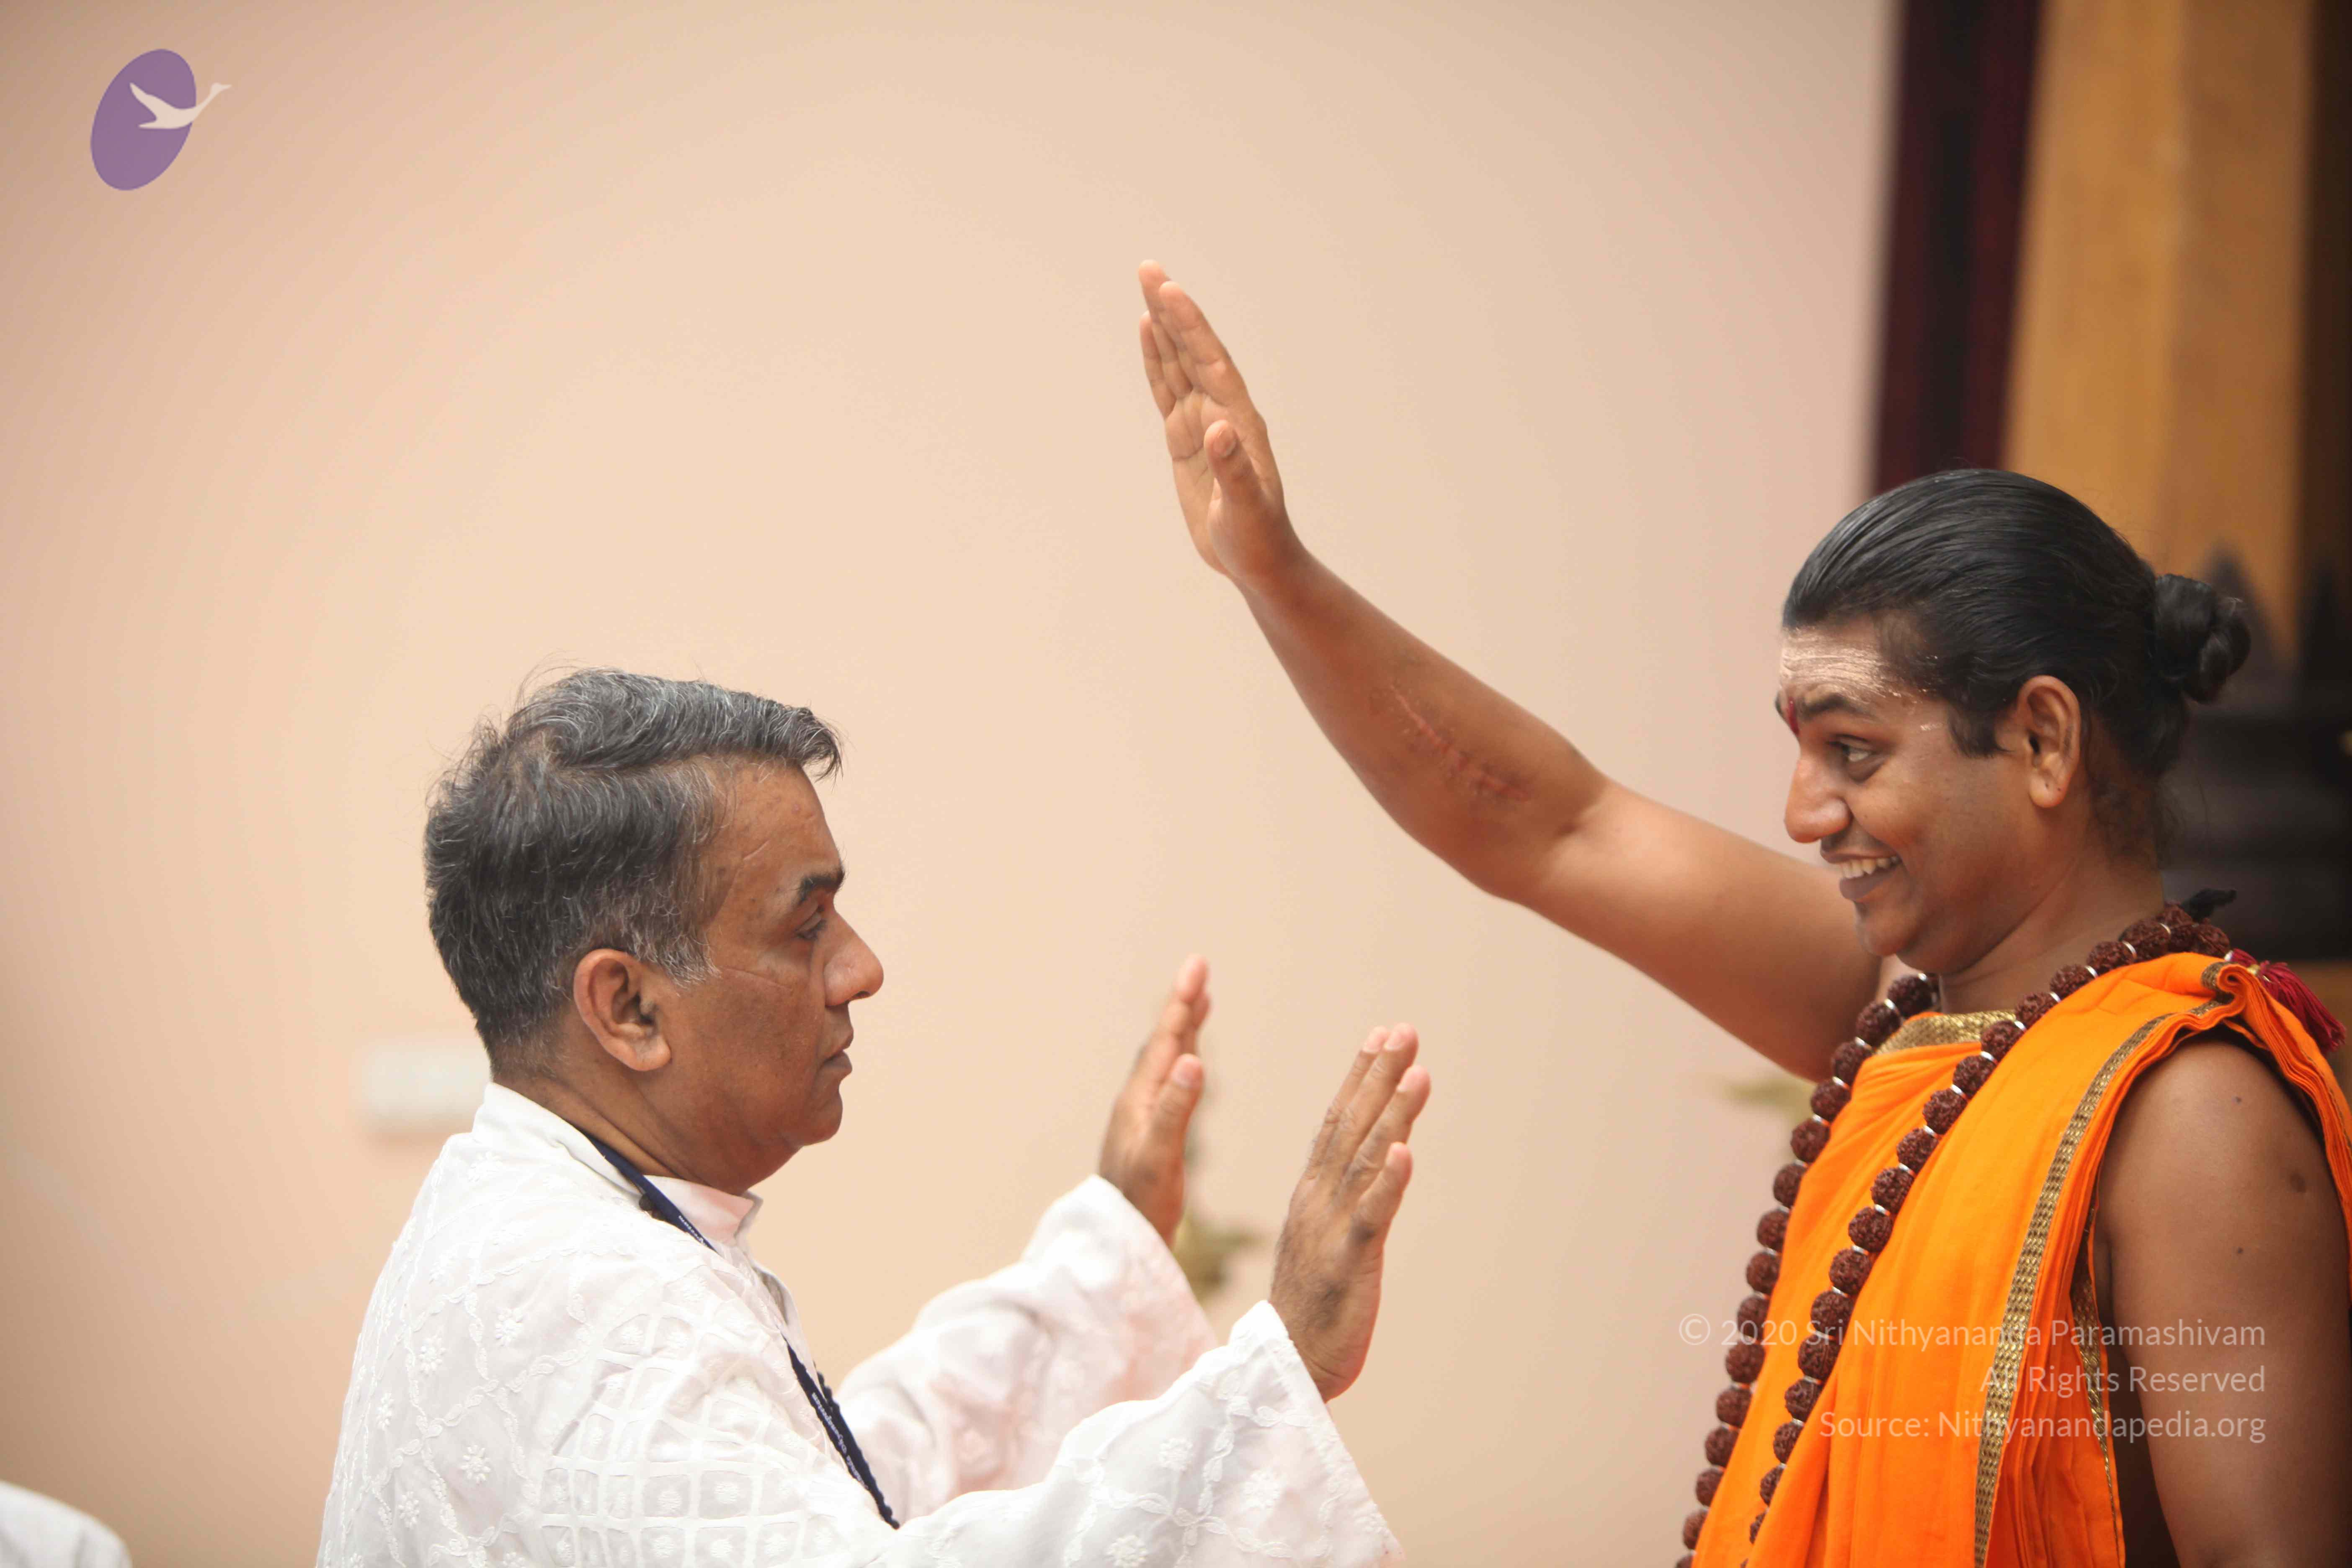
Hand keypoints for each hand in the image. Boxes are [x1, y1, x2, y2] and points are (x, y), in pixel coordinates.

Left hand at [1097, 955, 1210, 1244]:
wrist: (1119, 1238)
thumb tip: (1194, 1061)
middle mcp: (1139, 1099)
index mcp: (1141, 1098)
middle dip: (1183, 1004)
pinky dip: (1182, 1058)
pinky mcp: (1150, 1130)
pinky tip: (1188, 1062)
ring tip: (1198, 1001)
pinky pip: (1169, 1079)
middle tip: (1199, 968)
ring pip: (1166, 1058)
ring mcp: (1143, 1114)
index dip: (1182, 1002)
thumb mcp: (1160, 1154)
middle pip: (1164, 1041)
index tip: (1197, 965)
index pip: (1167, 1039)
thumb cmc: (1142, 1201)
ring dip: (1183, 1027)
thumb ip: (1175, 1108)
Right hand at [1137, 262, 1302, 586]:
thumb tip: (1218, 431)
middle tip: (1148, 269)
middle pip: (1194, 352)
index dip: (1191, 327)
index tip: (1168, 292)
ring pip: (1180, 366)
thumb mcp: (1247, 509)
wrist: (1258, 561)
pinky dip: (1158, 363)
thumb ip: (1234, 470)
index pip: (1211, 363)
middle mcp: (1222, 413)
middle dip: (1172, 311)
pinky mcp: (1187, 441)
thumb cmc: (1258, 538)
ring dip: (1164, 329)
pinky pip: (1168, 392)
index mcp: (1239, 423)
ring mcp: (1204, 424)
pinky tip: (1149, 337)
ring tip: (1147, 289)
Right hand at [1270, 1025, 1430, 1400]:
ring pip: (1364, 1159)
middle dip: (1377, 1075)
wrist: (1286, 1366)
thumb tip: (1376, 1158)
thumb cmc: (1312, 1305)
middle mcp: (1318, 1200)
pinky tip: (1406, 1150)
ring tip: (1416, 1071)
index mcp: (1312, 1193)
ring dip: (1391, 1113)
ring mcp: (1330, 1228)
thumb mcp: (1326, 1237)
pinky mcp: (1347, 1262)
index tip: (1381, 1035)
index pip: (1336, 1122)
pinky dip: (1388, 1182)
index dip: (1360, 1077)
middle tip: (1403, 1029)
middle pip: (1349, 1126)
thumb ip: (1347, 1197)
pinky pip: (1369, 1217)